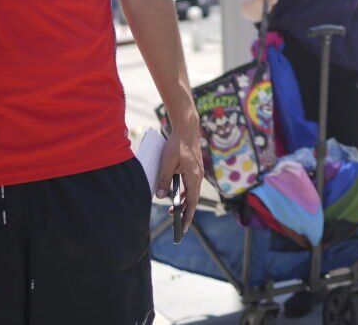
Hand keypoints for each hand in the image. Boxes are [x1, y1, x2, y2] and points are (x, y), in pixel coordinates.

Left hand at [159, 114, 205, 232]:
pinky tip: (178, 196)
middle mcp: (198, 176)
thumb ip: (164, 179)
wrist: (187, 129)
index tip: (183, 228)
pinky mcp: (195, 168)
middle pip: (193, 200)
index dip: (188, 216)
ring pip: (192, 193)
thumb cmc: (177, 145)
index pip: (191, 202)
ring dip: (184, 203)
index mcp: (193, 177)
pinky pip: (191, 185)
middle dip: (186, 213)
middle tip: (178, 226)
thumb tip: (160, 196)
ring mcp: (198, 172)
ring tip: (174, 211)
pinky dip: (185, 193)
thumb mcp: (167, 163)